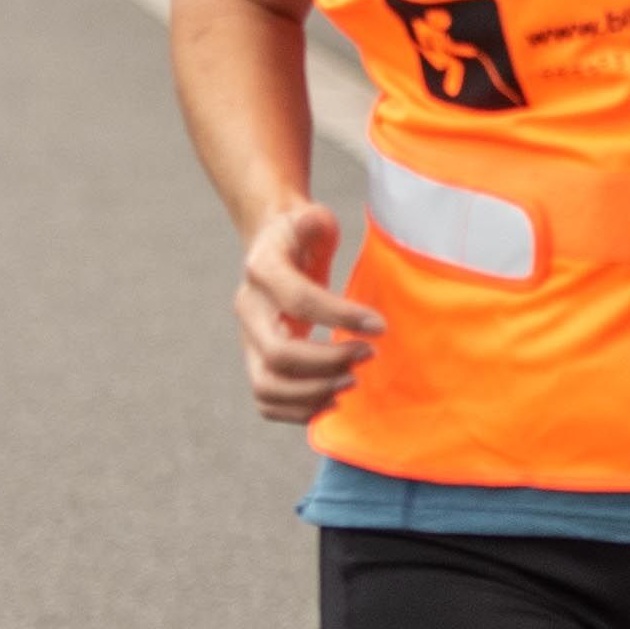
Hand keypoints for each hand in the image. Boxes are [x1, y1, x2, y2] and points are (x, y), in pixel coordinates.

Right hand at [231, 197, 379, 421]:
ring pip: (267, 386)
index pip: (299, 301)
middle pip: (278, 355)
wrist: (273, 248)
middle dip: (328, 363)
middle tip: (368, 355)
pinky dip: (299, 410)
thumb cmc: (300, 234)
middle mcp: (248, 309)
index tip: (381, 327)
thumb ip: (312, 222)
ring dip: (313, 393)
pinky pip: (268, 401)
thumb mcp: (309, 218)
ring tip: (353, 381)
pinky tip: (334, 398)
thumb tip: (314, 223)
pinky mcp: (257, 360)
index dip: (341, 317)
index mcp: (261, 270)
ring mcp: (248, 340)